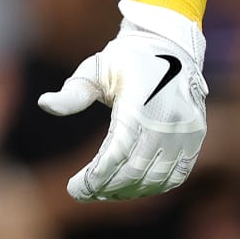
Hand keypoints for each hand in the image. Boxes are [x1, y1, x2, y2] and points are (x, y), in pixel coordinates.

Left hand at [37, 0, 206, 200]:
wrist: (169, 45)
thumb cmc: (125, 59)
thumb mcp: (95, 69)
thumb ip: (73, 93)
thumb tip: (44, 104)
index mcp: (139, 104)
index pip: (117, 152)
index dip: (96, 176)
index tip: (74, 188)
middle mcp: (166, 120)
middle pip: (135, 169)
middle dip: (107, 187)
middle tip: (84, 193)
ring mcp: (185, 130)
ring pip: (156, 177)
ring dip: (129, 191)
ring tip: (104, 193)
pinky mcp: (195, 136)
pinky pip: (177, 173)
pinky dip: (155, 186)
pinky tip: (133, 188)